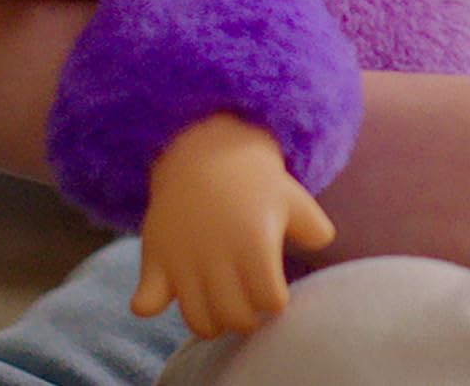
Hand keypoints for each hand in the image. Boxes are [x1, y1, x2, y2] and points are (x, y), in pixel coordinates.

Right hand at [132, 112, 335, 336]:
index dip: (274, 299)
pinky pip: (146, 301)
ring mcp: (183, 260)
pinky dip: (151, 304)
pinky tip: (166, 293)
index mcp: (254, 243)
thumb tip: (323, 241)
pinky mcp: (154, 258)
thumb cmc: (251, 177)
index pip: (270, 302)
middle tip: (248, 299)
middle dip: (247, 315)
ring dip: (212, 320)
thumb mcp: (290, 195)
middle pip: (236, 318)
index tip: (273, 289)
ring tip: (220, 301)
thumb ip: (313, 225)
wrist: (202, 147)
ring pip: (198, 321)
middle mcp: (218, 256)